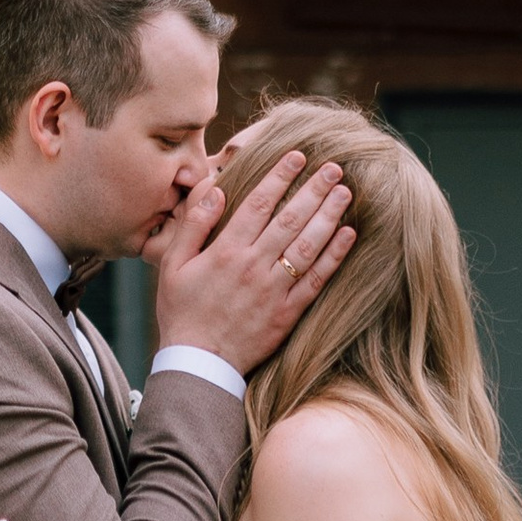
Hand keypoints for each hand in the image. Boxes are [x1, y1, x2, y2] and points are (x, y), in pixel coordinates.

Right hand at [151, 150, 353, 376]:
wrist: (199, 364)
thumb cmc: (182, 311)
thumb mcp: (173, 264)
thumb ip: (193, 224)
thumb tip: (214, 188)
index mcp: (226, 251)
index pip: (258, 204)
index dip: (279, 177)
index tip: (297, 156)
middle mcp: (254, 266)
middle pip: (290, 219)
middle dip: (314, 189)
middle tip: (334, 167)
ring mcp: (274, 290)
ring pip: (308, 245)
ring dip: (329, 215)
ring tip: (345, 192)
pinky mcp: (288, 312)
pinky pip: (316, 279)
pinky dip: (334, 256)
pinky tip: (348, 235)